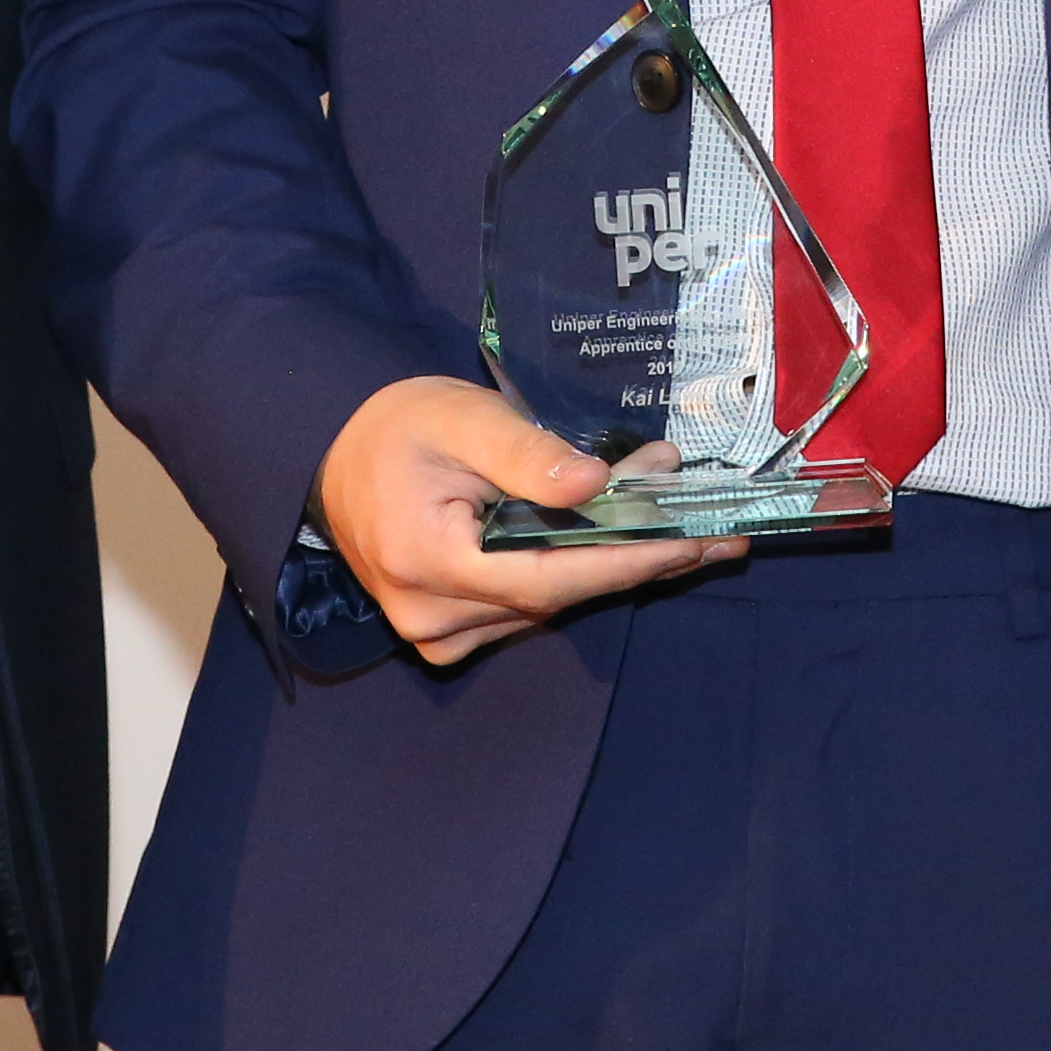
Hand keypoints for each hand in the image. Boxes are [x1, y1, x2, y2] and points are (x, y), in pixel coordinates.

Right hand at [315, 373, 733, 660]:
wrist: (335, 458)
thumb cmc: (398, 428)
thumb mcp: (460, 417)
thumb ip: (526, 452)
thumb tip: (597, 485)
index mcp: (427, 560)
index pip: (548, 575)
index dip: (626, 561)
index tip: (691, 543)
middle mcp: (430, 614)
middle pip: (557, 594)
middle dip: (637, 556)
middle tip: (714, 528)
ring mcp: (438, 633)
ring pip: (548, 606)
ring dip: (612, 563)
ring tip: (673, 518)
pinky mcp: (449, 634)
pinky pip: (528, 610)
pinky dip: (574, 575)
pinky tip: (619, 541)